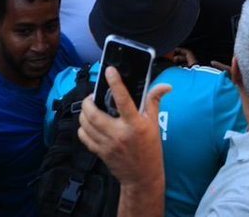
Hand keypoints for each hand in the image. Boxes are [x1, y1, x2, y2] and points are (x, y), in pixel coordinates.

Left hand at [79, 67, 169, 189]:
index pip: (123, 99)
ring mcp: (107, 144)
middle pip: (94, 113)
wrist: (142, 176)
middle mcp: (119, 133)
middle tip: (92, 96)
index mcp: (134, 124)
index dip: (115, 83)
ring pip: (86, 124)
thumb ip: (154, 101)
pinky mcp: (100, 152)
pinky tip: (88, 123)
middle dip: (88, 101)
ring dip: (84, 113)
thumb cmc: (150, 149)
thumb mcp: (154, 124)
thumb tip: (165, 86)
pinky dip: (82, 127)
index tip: (110, 71)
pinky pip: (84, 137)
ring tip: (89, 107)